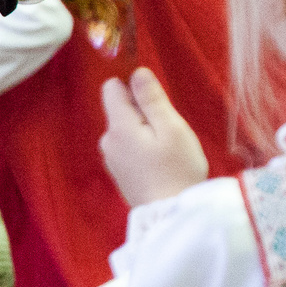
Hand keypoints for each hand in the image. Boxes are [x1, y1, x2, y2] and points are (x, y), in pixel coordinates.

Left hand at [97, 68, 208, 206]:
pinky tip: (160, 164)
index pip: (112, 88)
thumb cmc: (178, 168)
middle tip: (170, 132)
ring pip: (127, 129)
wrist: (171, 214)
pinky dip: (143, 148)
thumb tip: (137, 72)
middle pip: (122, 110)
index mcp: (119, 126)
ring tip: (168, 150)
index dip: (134, 86)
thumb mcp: (172, 128)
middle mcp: (107, 140)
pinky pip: (129, 147)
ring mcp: (111, 158)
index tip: (157, 100)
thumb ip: (152, 99)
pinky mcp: (119, 172)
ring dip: (146, 132)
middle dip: (145, 113)